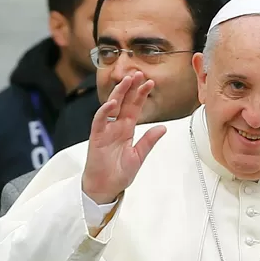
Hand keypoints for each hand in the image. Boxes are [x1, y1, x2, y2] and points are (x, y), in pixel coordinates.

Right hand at [81, 72, 166, 203]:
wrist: (105, 187)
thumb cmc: (119, 173)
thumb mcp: (138, 155)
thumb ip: (149, 141)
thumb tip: (163, 128)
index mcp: (126, 129)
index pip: (134, 107)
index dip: (141, 94)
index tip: (150, 82)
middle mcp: (115, 126)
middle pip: (123, 102)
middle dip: (131, 88)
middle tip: (139, 73)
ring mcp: (105, 130)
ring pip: (111, 106)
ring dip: (119, 93)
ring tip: (127, 80)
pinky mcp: (96, 137)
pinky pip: (99, 121)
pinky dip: (104, 111)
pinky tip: (113, 102)